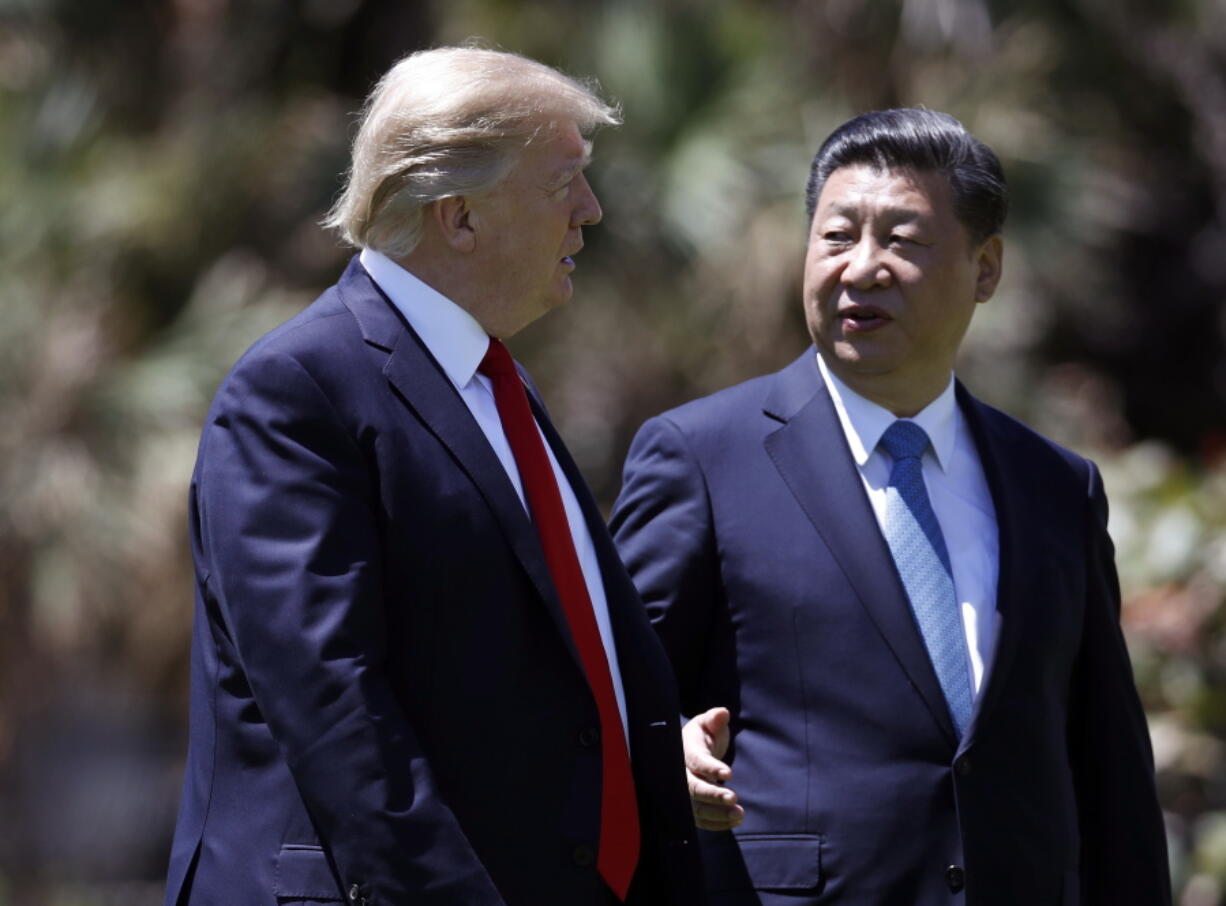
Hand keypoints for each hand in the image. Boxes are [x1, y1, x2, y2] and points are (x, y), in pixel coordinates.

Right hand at [682, 706, 743, 830]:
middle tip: (734, 798)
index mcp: (686, 749)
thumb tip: (722, 713)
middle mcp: (681, 773)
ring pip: (695, 808)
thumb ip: (715, 719)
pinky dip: (716, 823)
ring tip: (740, 814)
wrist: (693, 751)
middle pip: (692, 787)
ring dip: (717, 814)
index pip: (696, 760)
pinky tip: (734, 820)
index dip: (710, 767)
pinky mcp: (690, 806)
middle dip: (712, 795)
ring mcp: (684, 791)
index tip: (729, 773)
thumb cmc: (704, 734)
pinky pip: (700, 820)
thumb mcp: (709, 723)